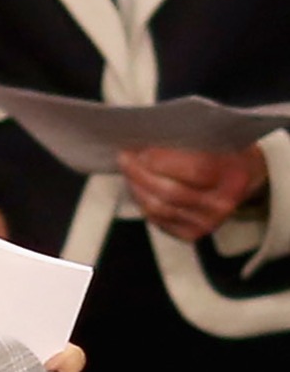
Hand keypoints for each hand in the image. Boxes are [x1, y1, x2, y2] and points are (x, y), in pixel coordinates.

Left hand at [118, 144, 266, 241]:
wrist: (245, 179)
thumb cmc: (227, 153)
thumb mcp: (219, 138)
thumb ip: (190, 139)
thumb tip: (148, 137)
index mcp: (233, 175)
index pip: (195, 170)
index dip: (163, 161)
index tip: (142, 150)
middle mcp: (221, 203)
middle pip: (170, 192)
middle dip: (141, 174)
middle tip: (125, 157)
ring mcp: (207, 222)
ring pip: (159, 208)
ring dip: (137, 187)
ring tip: (128, 170)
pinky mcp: (192, 234)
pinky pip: (157, 220)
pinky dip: (142, 202)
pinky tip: (138, 187)